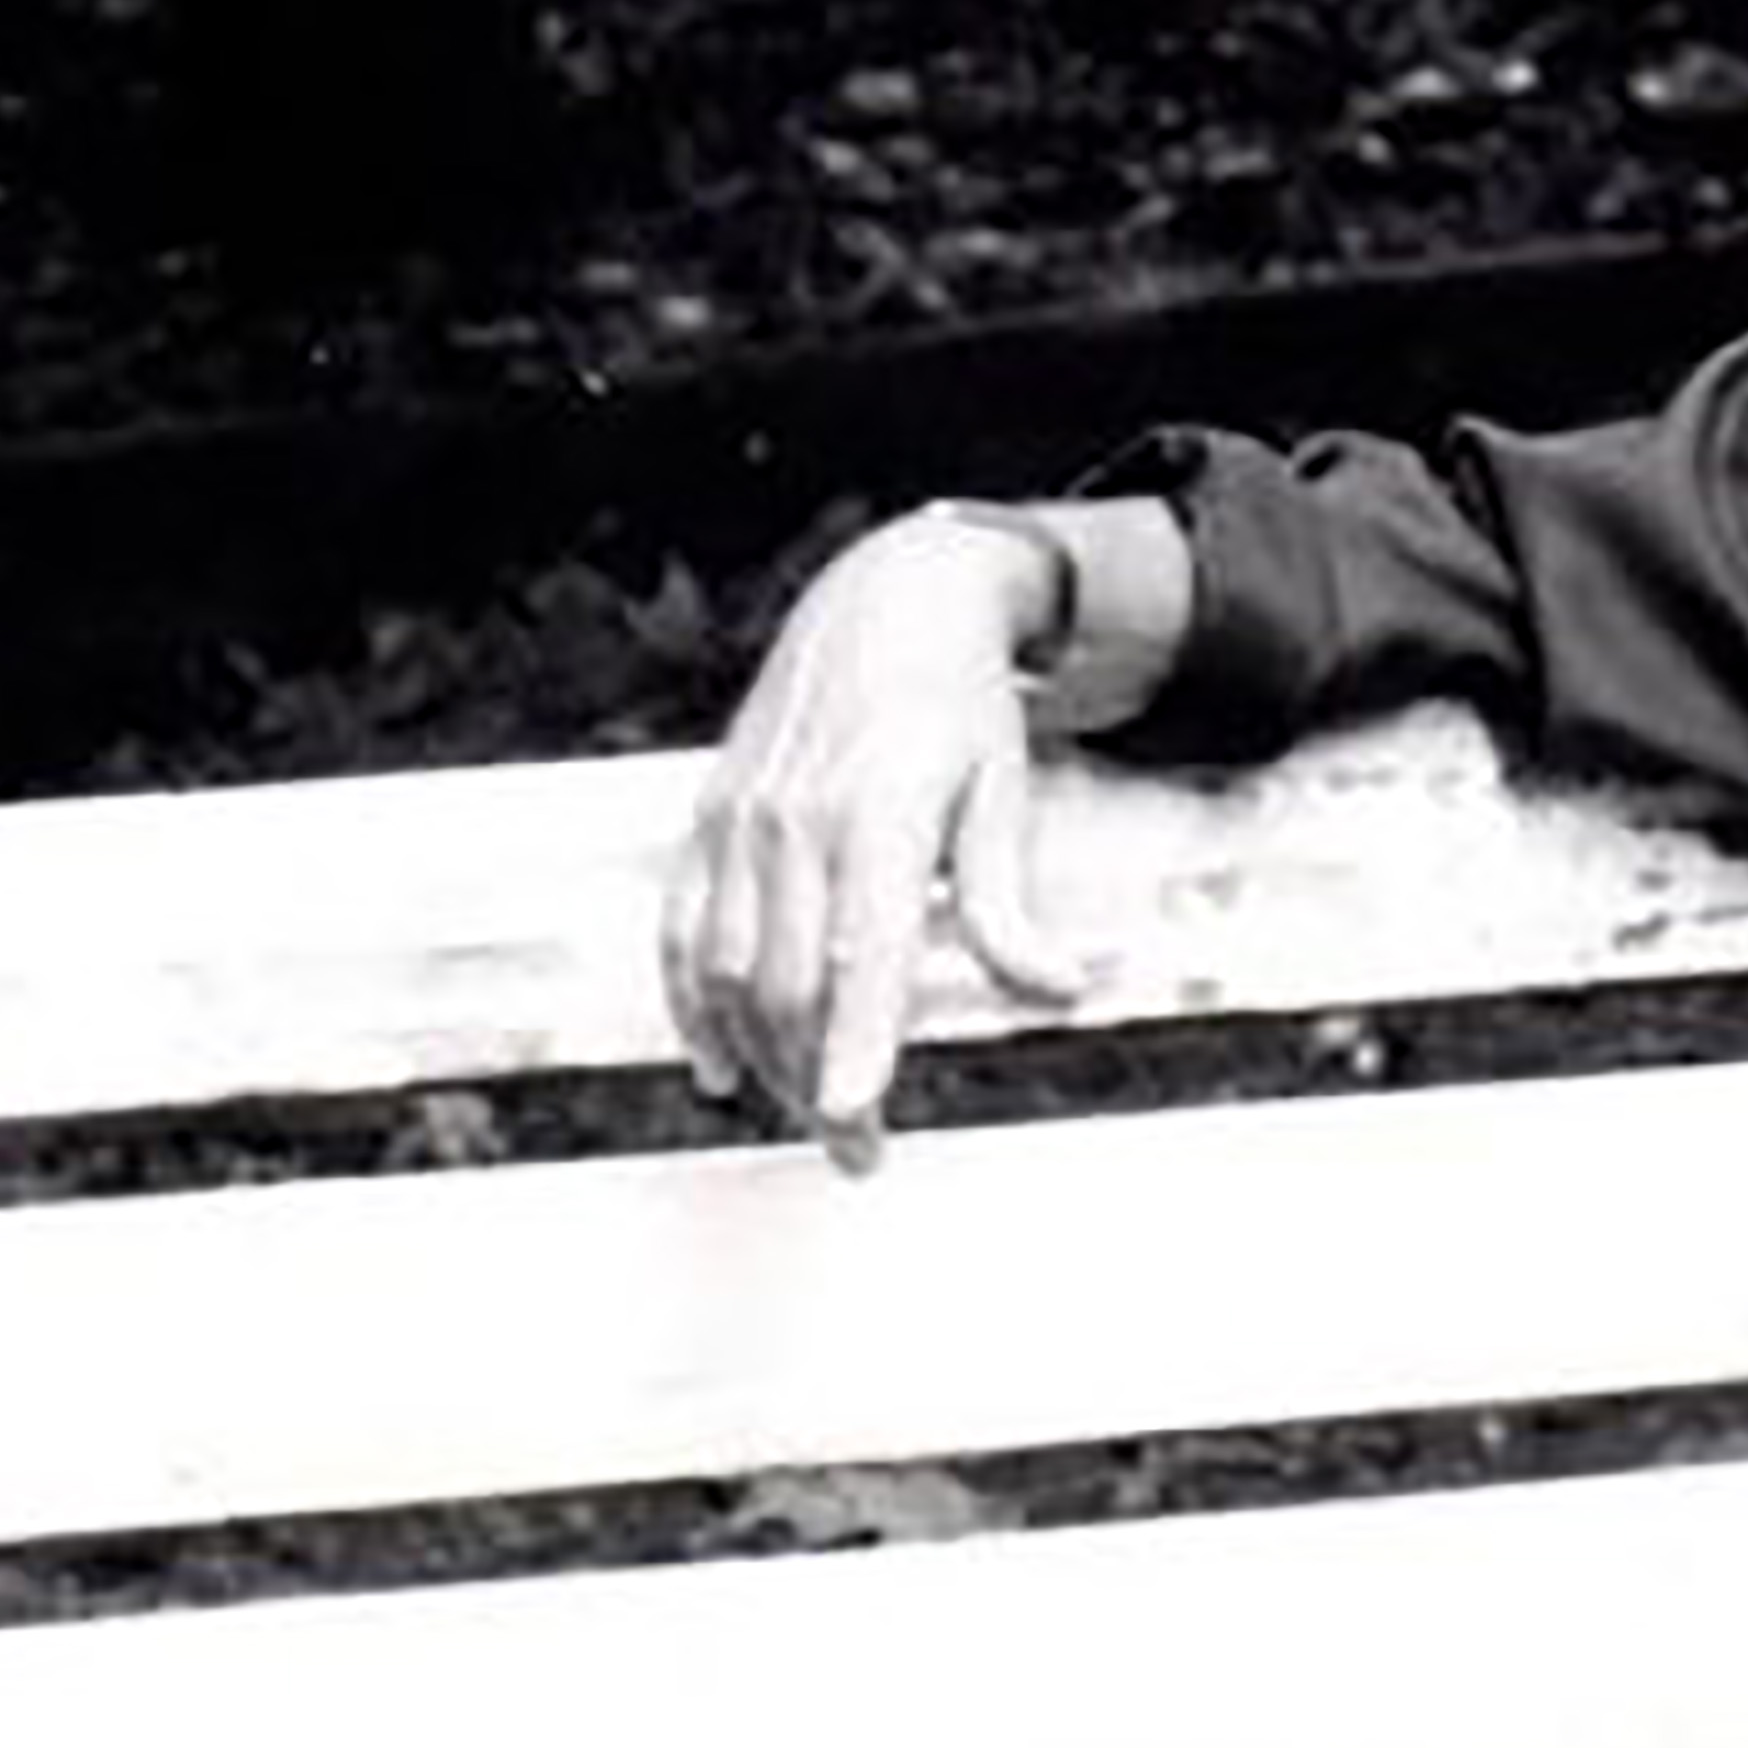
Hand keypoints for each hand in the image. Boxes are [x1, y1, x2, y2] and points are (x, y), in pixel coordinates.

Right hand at [660, 508, 1115, 1164]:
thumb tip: (1063, 990)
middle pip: (792, 986)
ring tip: (810, 1107)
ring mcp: (743, 819)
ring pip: (732, 972)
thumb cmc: (957, 704)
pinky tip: (720, 1063)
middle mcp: (799, 819)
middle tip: (859, 1148)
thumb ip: (1009, 905)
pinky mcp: (710, 819)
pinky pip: (684, 933)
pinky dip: (693, 1008)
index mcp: (883, 814)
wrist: (885, 600)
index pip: (863, 954)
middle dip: (816, 1082)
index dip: (855, 1045)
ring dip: (765, 1057)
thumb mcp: (1003, 795)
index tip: (855, 1118)